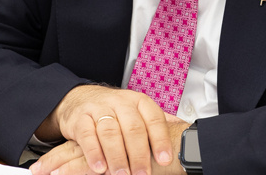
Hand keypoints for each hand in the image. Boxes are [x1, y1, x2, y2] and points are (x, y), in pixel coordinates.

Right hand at [31, 85, 175, 174]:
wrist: (80, 99)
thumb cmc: (115, 111)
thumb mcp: (137, 113)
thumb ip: (156, 125)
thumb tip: (185, 134)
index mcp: (139, 101)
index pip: (154, 119)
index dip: (160, 140)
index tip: (165, 160)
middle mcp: (120, 102)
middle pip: (133, 128)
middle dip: (139, 154)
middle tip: (143, 174)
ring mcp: (99, 109)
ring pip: (110, 132)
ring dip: (117, 157)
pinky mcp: (80, 119)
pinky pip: (87, 136)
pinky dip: (94, 153)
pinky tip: (99, 168)